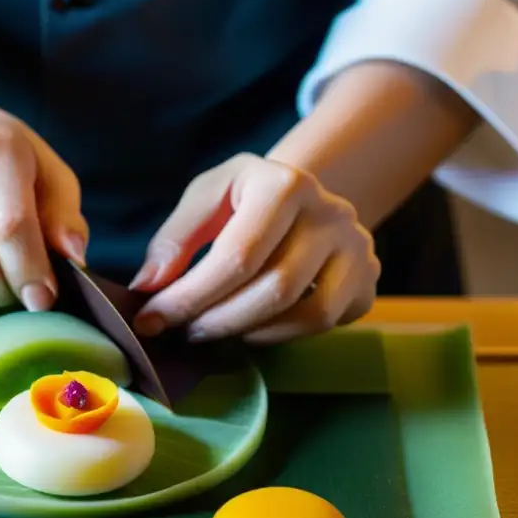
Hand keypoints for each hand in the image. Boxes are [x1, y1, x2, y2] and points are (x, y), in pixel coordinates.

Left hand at [130, 154, 379, 344]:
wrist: (303, 200)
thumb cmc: (244, 201)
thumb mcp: (207, 197)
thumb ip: (174, 238)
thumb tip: (149, 285)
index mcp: (283, 183)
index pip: (236, 255)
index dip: (189, 296)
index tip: (151, 319)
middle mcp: (330, 212)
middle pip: (274, 288)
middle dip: (217, 319)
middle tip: (181, 331)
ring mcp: (357, 247)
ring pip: (304, 313)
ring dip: (247, 332)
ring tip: (211, 329)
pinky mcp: (368, 278)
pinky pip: (324, 324)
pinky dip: (279, 335)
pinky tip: (250, 328)